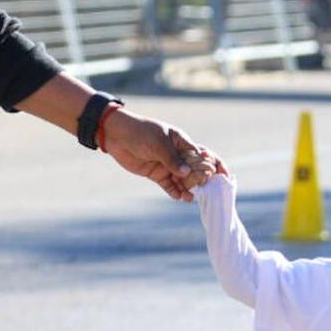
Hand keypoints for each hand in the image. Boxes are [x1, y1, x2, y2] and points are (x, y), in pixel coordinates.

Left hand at [100, 109, 221, 201]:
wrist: (117, 135)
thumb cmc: (140, 132)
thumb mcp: (158, 143)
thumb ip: (172, 159)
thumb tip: (187, 173)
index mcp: (182, 142)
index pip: (201, 156)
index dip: (209, 166)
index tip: (213, 176)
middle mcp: (177, 155)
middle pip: (194, 170)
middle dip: (200, 180)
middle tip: (202, 188)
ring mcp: (167, 165)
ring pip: (182, 180)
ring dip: (188, 189)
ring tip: (190, 198)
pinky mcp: (156, 174)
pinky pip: (169, 185)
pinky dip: (175, 191)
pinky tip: (179, 198)